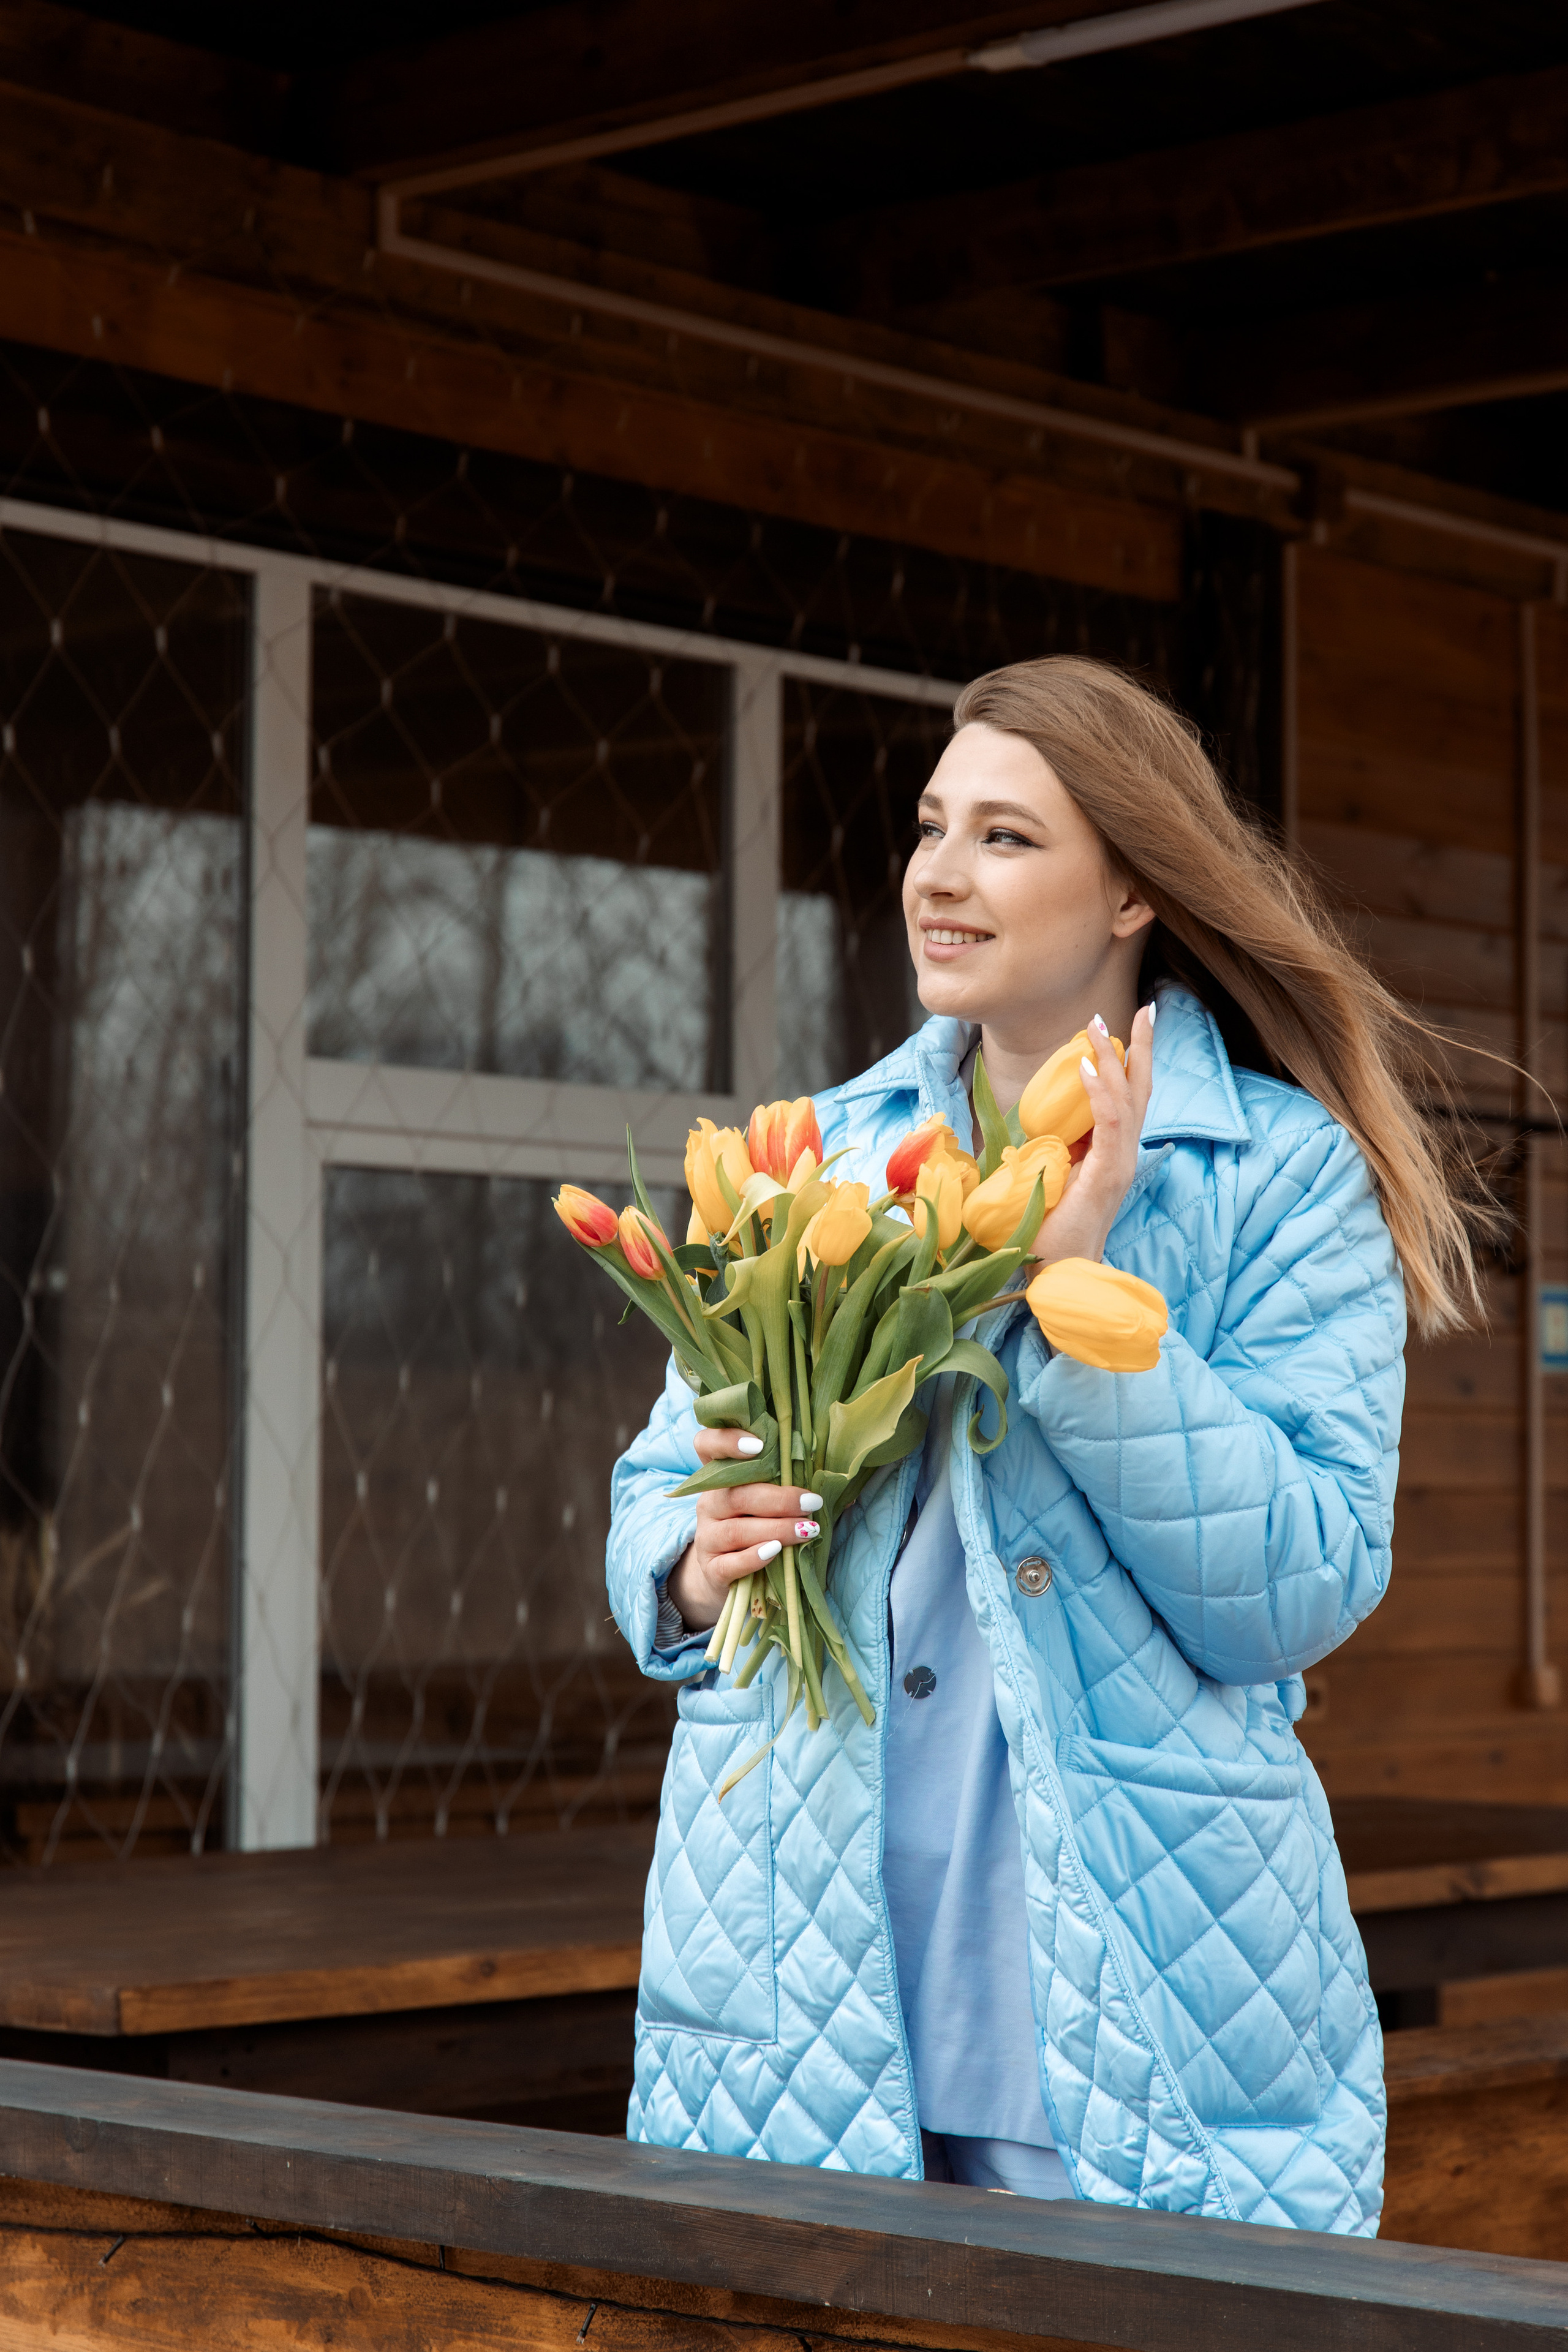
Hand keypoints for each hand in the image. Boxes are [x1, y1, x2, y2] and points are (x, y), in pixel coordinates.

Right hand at [664, 1428, 823, 1632]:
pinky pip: (729, 1563)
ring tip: (807, 1529)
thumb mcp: (768, 1503)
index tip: (758, 1445)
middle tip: (812, 1503)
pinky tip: (776, 1552)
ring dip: (777, 1529)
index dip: (727, 1440)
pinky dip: (754, 1557)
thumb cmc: (759, 1528)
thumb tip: (837, 1481)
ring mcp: (707, 1537)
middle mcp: (708, 1503)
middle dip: (779, 1499)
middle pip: (736, 1494)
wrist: (728, 1575)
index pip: (707, 1445)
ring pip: (736, 1530)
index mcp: (720, 1478)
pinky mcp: (711, 1568)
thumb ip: (788, 1485)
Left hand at [1029, 1003, 1155, 1266]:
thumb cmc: (1050, 1231)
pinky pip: (1110, 1125)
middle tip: (1146, 1006)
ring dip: (1115, 1060)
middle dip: (1141, 1046)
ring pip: (1127, 1100)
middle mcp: (1123, 1154)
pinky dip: (1100, 1094)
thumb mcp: (1051, 1177)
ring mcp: (1119, 1164)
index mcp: (1112, 1153)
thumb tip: (1032, 1125)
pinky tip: (1089, 1069)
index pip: (1128, 1097)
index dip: (1129, 1061)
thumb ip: (1052, 1150)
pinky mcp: (1108, 1175)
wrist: (1060, 1273)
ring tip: (1101, 1027)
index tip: (1123, 1025)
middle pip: (1140, 1090)